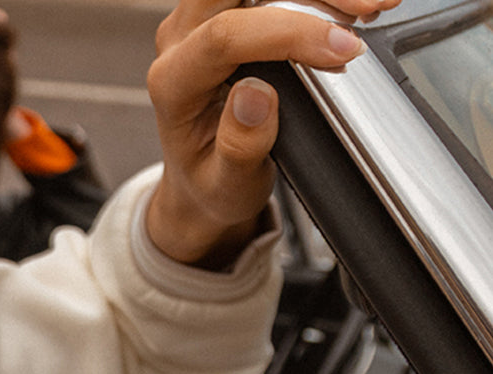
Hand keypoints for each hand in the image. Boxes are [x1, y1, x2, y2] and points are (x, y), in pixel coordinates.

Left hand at [144, 0, 395, 267]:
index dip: (290, 33)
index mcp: (173, 83)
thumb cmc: (211, 181)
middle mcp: (179, 42)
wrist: (201, 180)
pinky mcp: (226, 14)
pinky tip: (354, 6)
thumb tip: (256, 96)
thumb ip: (239, 147)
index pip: (223, 36)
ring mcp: (200, 22)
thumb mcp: (227, 184)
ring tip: (372, 7)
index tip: (344, 50)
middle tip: (366, 10)